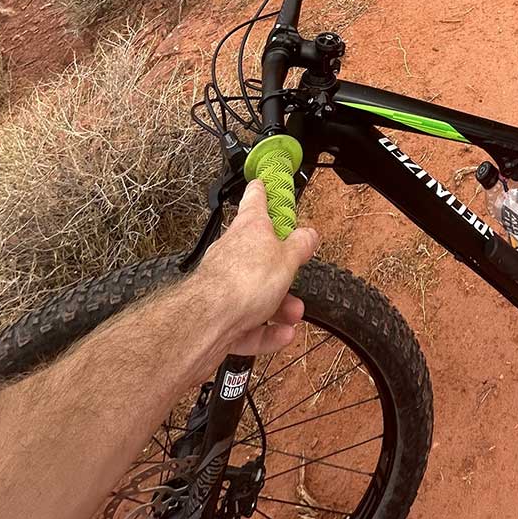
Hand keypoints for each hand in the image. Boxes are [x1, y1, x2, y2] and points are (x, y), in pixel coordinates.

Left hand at [192, 180, 319, 356]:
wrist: (208, 322)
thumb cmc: (240, 282)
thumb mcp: (287, 258)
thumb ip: (300, 246)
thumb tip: (309, 234)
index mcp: (250, 228)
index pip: (255, 200)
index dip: (263, 191)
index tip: (265, 184)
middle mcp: (233, 253)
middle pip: (261, 255)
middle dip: (283, 270)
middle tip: (296, 272)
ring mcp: (224, 287)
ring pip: (257, 293)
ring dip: (280, 305)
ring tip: (293, 314)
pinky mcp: (219, 318)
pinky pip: (249, 324)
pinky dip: (267, 331)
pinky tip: (281, 334)